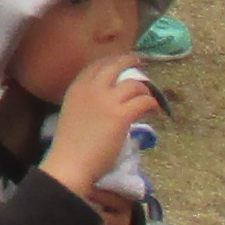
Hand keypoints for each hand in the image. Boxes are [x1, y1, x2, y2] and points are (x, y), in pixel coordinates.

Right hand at [43, 55, 162, 197]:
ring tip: (148, 98)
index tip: (121, 63)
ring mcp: (107, 101)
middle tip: (140, 64)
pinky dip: (152, 104)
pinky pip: (144, 101)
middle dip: (130, 61)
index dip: (112, 61)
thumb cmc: (70, 145)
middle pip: (116, 65)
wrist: (70, 163)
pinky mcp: (121, 115)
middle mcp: (92, 88)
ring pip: (134, 84)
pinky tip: (154, 110)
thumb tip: (107, 100)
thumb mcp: (73, 112)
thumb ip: (87, 101)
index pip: (97, 65)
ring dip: (145, 90)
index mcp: (77, 88)